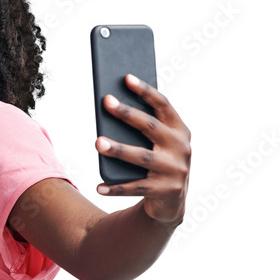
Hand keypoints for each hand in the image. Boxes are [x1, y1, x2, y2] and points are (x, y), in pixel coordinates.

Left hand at [96, 74, 190, 224]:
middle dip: (127, 113)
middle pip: (150, 127)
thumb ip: (142, 128)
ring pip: (141, 157)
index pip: (163, 105)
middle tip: (106, 101)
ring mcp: (175, 170)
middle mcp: (181, 148)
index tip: (126, 77)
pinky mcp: (166, 191)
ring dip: (119, 149)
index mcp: (180, 130)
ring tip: (98, 142)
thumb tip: (110, 106)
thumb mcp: (156, 143)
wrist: (172, 201)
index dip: (145, 90)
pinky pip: (135, 188)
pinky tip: (99, 185)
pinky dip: (116, 188)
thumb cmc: (157, 161)